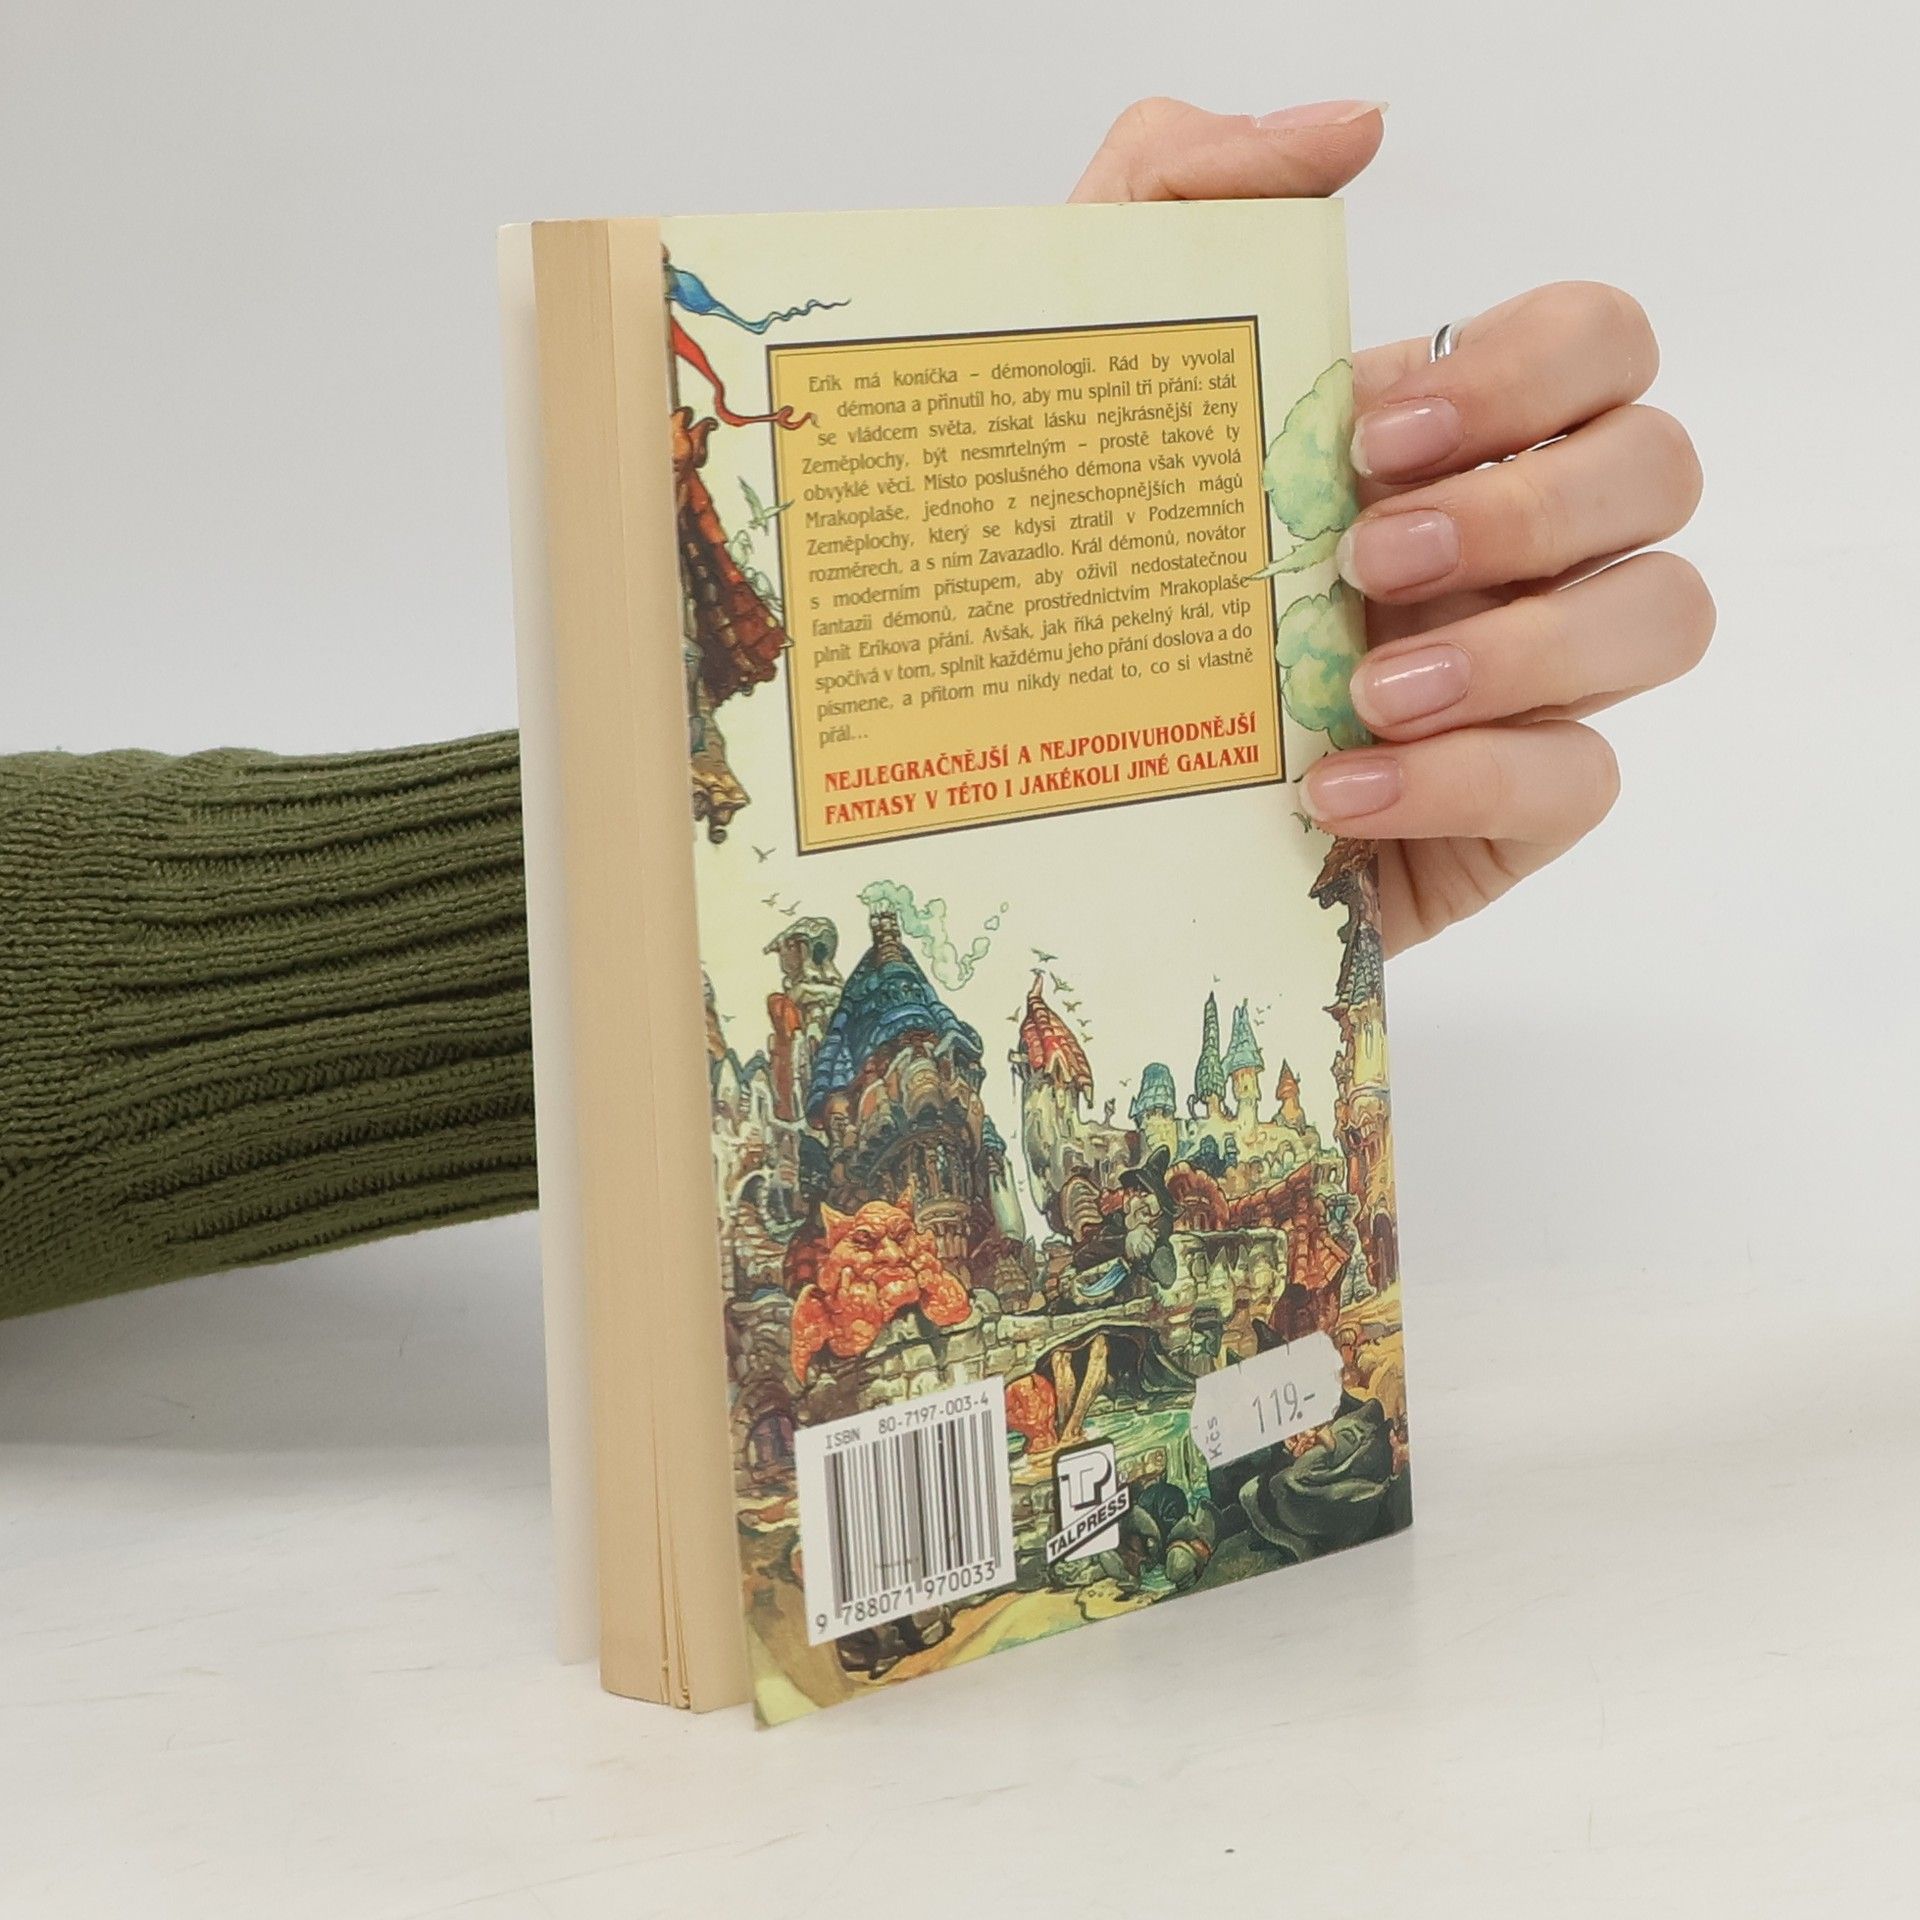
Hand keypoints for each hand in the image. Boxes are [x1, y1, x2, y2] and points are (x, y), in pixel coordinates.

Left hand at [1072, 99, 1710, 956]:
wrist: (1053, 782)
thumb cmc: (1088, 575)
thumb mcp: (1088, 372)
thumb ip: (1183, 196)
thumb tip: (1351, 128)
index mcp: (1445, 436)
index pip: (1598, 344)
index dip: (1527, 371)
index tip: (1371, 432)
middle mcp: (1511, 544)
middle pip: (1657, 467)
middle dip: (1526, 503)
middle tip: (1366, 556)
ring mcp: (1527, 677)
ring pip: (1661, 616)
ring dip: (1526, 646)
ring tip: (1365, 691)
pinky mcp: (1509, 809)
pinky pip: (1579, 779)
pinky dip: (1467, 780)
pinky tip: (1340, 789)